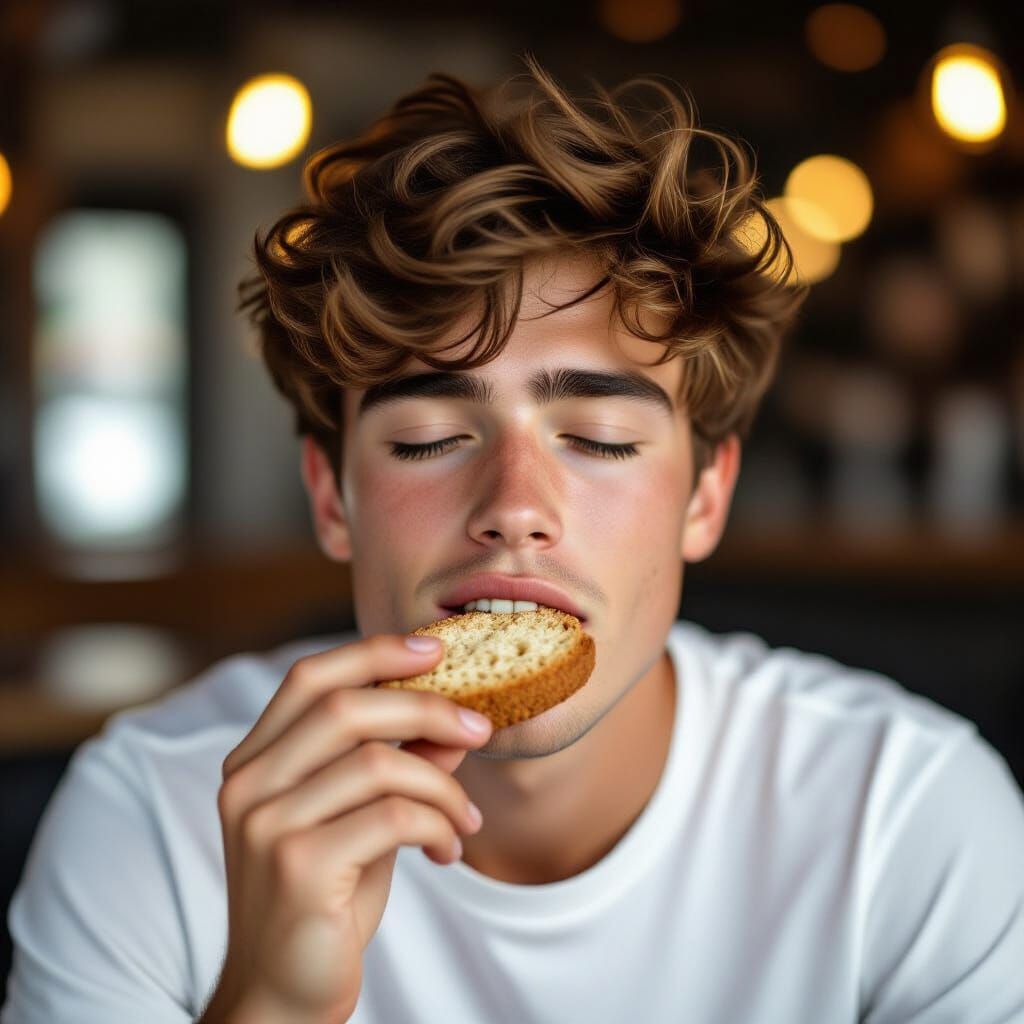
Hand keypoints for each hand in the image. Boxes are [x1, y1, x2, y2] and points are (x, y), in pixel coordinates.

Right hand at [203, 633, 491, 1022]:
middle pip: (347, 706)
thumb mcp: (363, 819)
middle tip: (480, 728)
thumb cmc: (325, 900)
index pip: (310, 678)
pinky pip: (393, 817)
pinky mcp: (296, 866)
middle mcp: (248, 784)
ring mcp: (266, 824)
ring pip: (380, 763)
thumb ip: (398, 764)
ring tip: (466, 819)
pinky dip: (438, 825)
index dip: (373, 652)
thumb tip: (453, 720)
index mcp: (255, 761)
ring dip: (443, 786)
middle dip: (427, 708)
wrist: (282, 997)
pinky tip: (447, 851)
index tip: (435, 650)